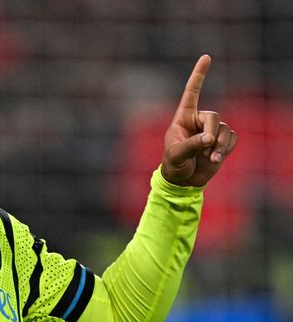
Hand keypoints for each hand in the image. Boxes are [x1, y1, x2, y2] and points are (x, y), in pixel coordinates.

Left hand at [161, 55, 237, 186]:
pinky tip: (215, 159)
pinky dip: (226, 149)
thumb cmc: (174, 164)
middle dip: (212, 134)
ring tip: (210, 159)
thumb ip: (192, 145)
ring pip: (225, 130)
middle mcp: (198, 120)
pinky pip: (232, 139)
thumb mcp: (177, 154)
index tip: (206, 57)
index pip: (191, 92)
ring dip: (220, 146)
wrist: (183, 180)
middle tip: (207, 150)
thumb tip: (210, 139)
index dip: (198, 75)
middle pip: (214, 117)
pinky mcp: (222, 141)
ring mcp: (212, 130)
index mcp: (183, 117)